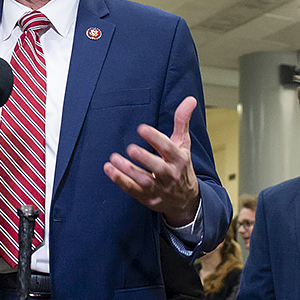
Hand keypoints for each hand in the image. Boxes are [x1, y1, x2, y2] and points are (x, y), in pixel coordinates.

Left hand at [104, 96, 200, 226]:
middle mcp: (171, 175)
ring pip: (144, 181)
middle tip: (130, 148)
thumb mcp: (183, 144)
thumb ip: (182, 122)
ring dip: (128, 171)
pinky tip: (109, 170)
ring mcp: (160, 189)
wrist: (185, 200)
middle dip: (144, 158)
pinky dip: (120, 181)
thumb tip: (190, 99)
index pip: (169, 148)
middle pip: (159, 168)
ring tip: (114, 159)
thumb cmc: (181, 166)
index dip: (155, 138)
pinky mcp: (148, 198)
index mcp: (179, 159)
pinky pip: (133, 191)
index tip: (141, 128)